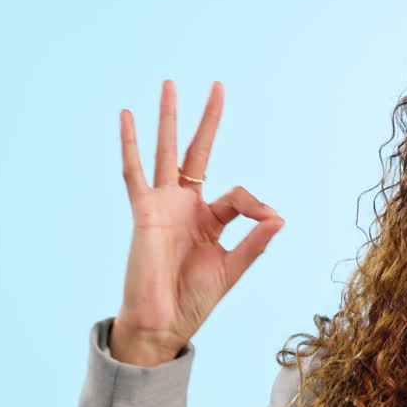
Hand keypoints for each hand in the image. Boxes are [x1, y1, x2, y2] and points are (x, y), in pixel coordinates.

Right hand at [111, 79, 283, 365]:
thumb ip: (254, 242)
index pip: (238, 195)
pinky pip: (134, 173)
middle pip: (198, 152)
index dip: (258, 204)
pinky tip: (127, 116)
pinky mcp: (143, 212)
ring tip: (169, 84)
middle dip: (207, 120)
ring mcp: (163, 205)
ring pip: (166, 152)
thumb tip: (280, 217)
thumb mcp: (232, 269)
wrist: (161, 321)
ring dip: (169, 118)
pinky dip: (130, 144)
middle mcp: (186, 206)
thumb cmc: (194, 300)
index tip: (271, 220)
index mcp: (210, 220)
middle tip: (217, 86)